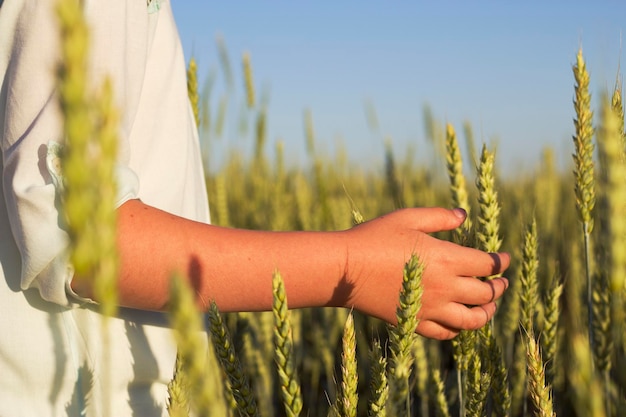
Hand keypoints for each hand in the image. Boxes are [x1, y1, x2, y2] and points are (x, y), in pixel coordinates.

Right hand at [342, 207, 509, 339]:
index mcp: (447, 259)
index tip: (503, 258)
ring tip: (489, 306)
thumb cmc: (374, 237)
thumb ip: (439, 217)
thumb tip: (463, 216)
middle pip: (486, 294)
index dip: (500, 262)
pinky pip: (446, 333)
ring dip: (486, 312)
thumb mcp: (408, 218)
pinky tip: (459, 321)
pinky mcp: (415, 322)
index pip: (487, 265)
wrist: (346, 269)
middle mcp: (445, 287)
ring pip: (472, 320)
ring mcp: (431, 309)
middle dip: (498, 287)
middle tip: (501, 282)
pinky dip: (458, 329)